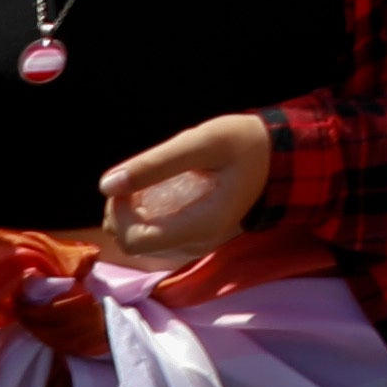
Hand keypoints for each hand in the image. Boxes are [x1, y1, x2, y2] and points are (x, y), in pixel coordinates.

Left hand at [99, 109, 272, 266]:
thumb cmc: (247, 145)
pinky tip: (162, 189)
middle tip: (138, 176)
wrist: (281, 157)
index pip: (133, 240)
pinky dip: (148, 214)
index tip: (128, 181)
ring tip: (151, 180)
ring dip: (133, 212)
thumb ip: (156, 163)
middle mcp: (197, 244)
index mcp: (200, 226)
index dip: (118, 211)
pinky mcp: (195, 238)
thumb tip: (106, 185)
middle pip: (132, 242)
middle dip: (122, 210)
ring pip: (141, 240)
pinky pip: (156, 235)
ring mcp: (196, 244)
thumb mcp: (203, 142)